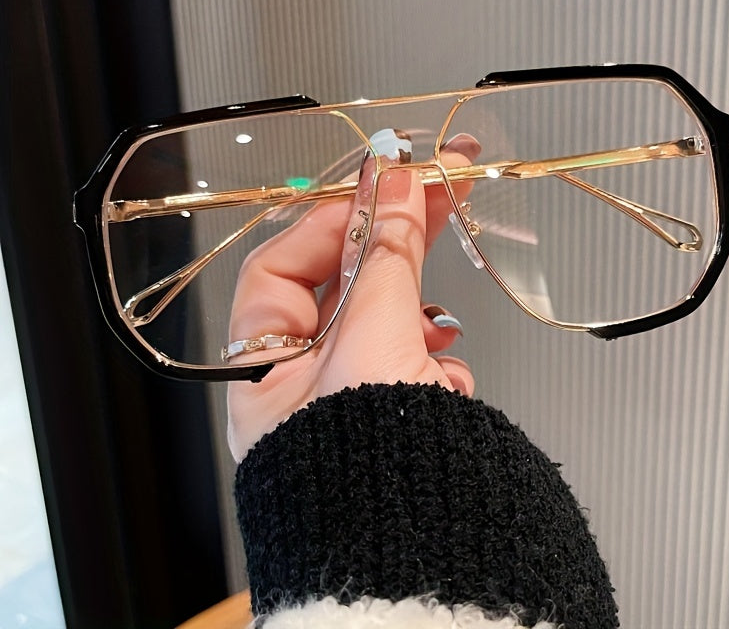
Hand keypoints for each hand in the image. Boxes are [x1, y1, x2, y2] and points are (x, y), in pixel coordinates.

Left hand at [227, 132, 478, 461]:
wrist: (427, 561)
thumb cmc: (373, 475)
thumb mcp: (375, 340)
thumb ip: (386, 256)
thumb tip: (392, 185)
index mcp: (265, 371)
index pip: (280, 267)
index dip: (329, 220)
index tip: (380, 185)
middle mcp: (301, 384)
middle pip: (340, 285)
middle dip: (390, 238)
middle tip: (439, 186)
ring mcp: (351, 397)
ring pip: (382, 321)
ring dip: (417, 311)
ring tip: (439, 319)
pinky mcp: (394, 411)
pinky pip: (410, 360)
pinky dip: (433, 358)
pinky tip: (447, 370)